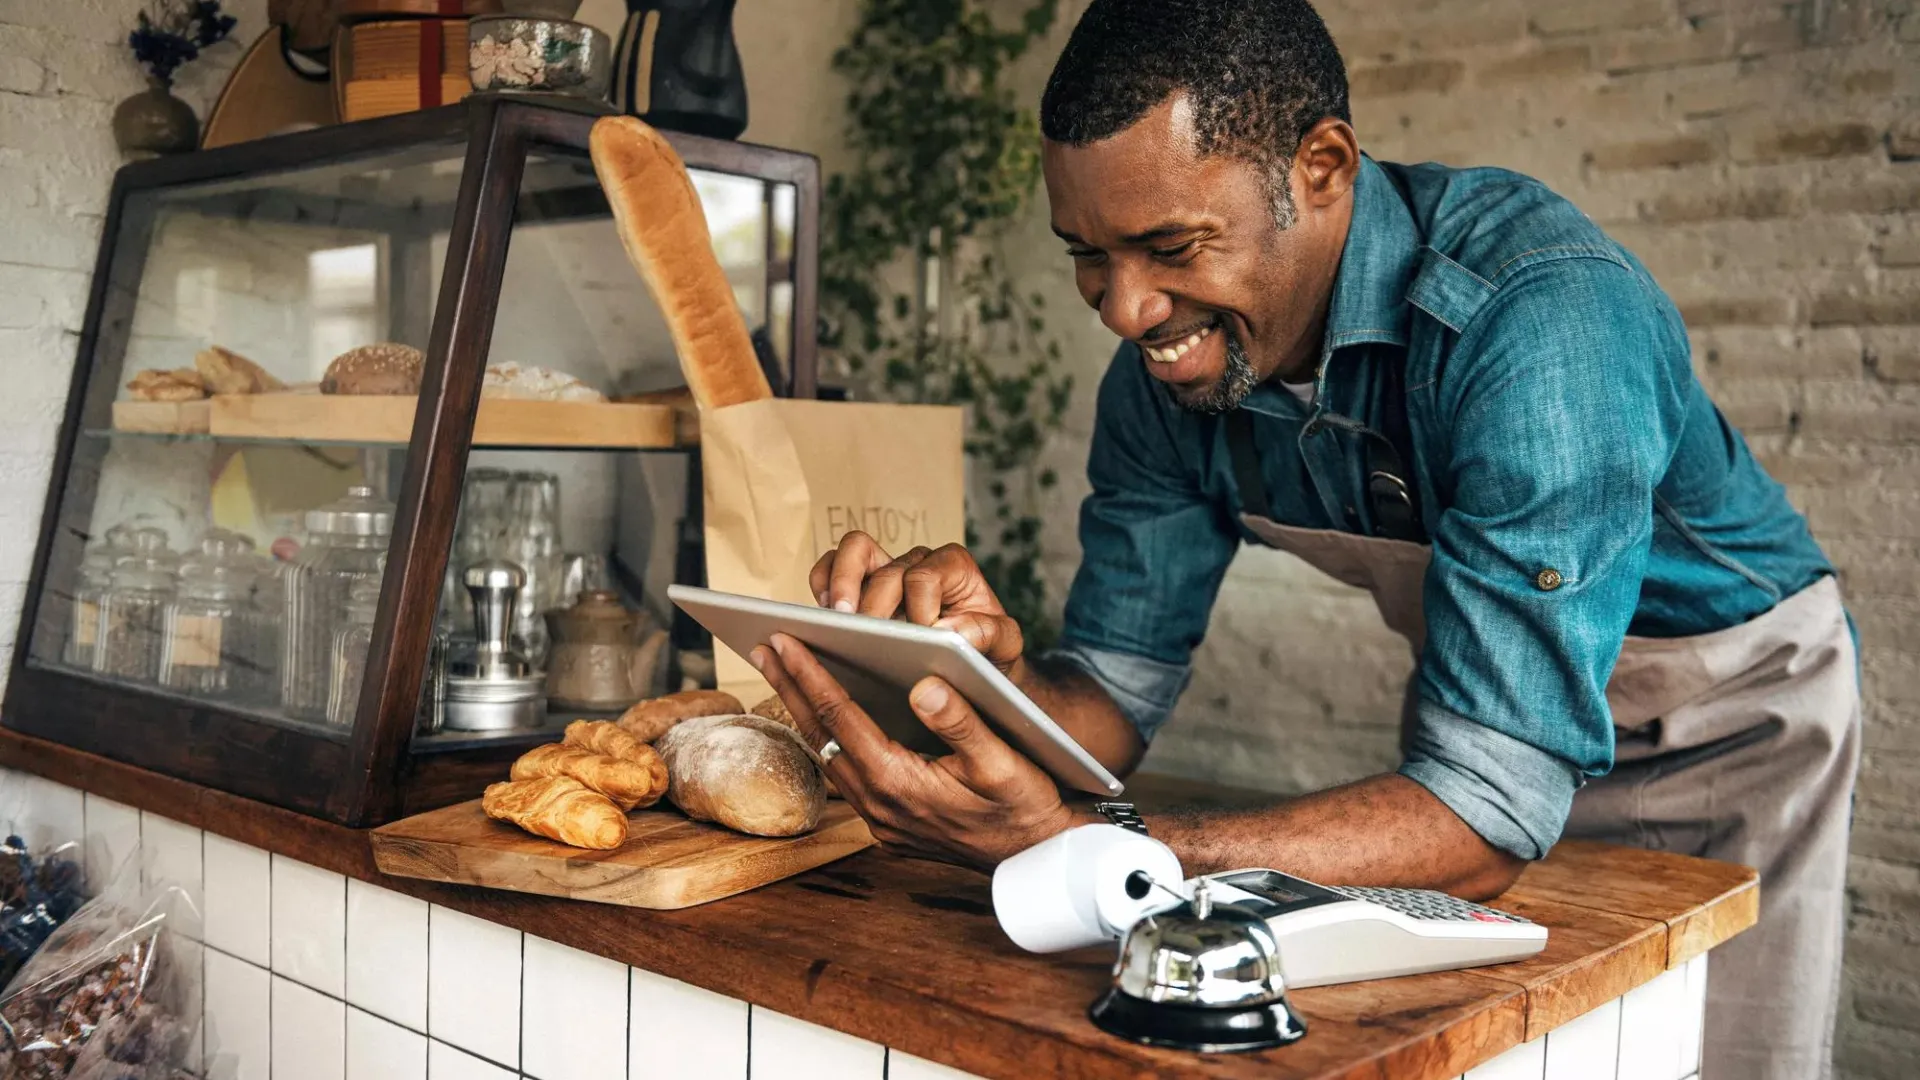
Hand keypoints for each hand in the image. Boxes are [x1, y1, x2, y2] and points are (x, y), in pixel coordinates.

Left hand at [751, 632, 1077, 870]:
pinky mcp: (888, 824)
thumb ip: (962, 722)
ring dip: (804, 713)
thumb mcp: (1003, 761)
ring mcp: (880, 819)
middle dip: (790, 687)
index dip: (809, 674)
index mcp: (900, 782)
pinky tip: (824, 716)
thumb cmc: (1026, 804)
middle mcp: (880, 805)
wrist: (1037, 857)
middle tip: (763, 645)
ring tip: (784, 672)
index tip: (783, 640)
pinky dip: (829, 738)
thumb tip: (924, 684)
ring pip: (829, 755)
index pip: (842, 717)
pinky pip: (845, 775)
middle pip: (821, 735)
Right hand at [810, 531, 1025, 674]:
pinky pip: (830, 568)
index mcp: (954, 567)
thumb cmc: (988, 650)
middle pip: (884, 568)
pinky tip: (825, 618)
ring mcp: (885, 570)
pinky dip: (822, 584)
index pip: (923, 576)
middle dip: (873, 603)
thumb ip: (989, 633)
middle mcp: (917, 561)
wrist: (974, 663)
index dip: (918, 607)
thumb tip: (949, 631)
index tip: (921, 638)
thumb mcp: (1005, 645)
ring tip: (837, 619)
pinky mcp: (859, 588)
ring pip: (853, 551)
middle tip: (867, 635)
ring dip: (840, 583)